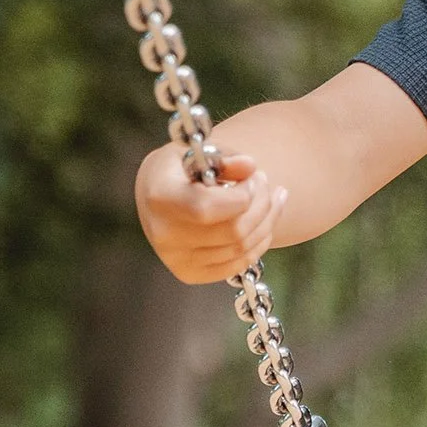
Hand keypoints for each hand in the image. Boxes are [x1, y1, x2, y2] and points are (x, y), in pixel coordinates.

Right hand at [135, 145, 286, 285]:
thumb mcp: (197, 152)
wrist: (154, 196)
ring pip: (241, 249)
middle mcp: (165, 234)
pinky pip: (238, 264)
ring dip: (267, 222)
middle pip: (233, 231)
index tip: (252, 177)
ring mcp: (177, 259)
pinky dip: (259, 243)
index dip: (242, 195)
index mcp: (161, 198)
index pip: (208, 208)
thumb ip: (225, 158)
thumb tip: (250, 166)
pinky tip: (265, 222)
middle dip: (262, 205)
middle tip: (265, 183)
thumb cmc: (179, 169)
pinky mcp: (190, 274)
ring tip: (273, 198)